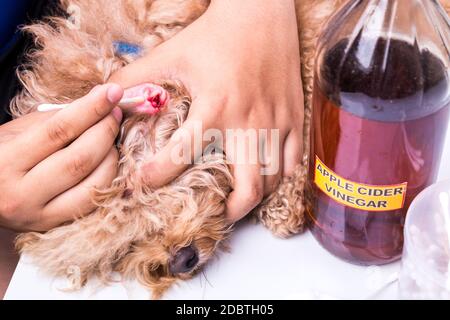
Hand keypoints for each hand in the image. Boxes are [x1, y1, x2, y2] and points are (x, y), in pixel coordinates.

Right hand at [0, 84, 123, 230]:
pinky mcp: (53, 226)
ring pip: (92, 184)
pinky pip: (92, 202)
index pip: (58, 130)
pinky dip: (108, 178)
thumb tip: (101, 100)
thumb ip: (58, 118)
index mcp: (5, 161)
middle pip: (80, 159)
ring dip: (112, 156)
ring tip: (112, 138)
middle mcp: (20, 193)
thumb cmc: (2, 155)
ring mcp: (38, 215)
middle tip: (116, 113)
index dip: (91, 109)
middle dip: (105, 131)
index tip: (113, 92)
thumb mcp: (20, 131)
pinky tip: (109, 161)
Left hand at [110, 0, 303, 221]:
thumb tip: (106, 97)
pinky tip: (263, 177)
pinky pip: (293, 163)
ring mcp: (277, 123)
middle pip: (247, 190)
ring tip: (236, 199)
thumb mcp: (170, 53)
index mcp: (215, 108)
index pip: (182, 156)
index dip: (155, 177)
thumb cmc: (215, 34)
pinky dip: (277, 178)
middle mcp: (249, 122)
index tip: (140, 186)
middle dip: (227, 213)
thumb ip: (135, 77)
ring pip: (272, 182)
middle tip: (211, 214)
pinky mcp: (295, 118)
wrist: (261, 13)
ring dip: (253, 198)